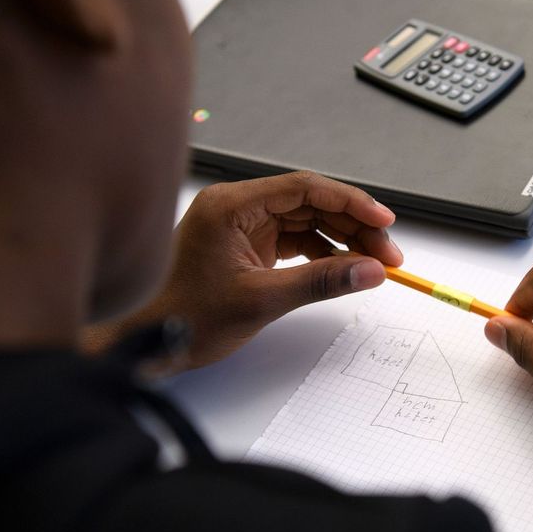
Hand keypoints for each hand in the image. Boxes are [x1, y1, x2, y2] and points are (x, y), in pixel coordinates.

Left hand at [84, 171, 401, 371]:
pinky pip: (295, 240)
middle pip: (311, 204)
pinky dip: (323, 254)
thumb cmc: (182, 317)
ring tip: (374, 264)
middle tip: (388, 253)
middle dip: (354, 227)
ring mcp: (241, 226)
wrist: (144, 343)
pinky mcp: (246, 246)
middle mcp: (237, 208)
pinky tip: (345, 268)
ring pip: (307, 222)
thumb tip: (370, 271)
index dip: (351, 202)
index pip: (304, 188)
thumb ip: (321, 281)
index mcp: (232, 206)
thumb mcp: (262, 300)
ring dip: (343, 241)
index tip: (384, 221)